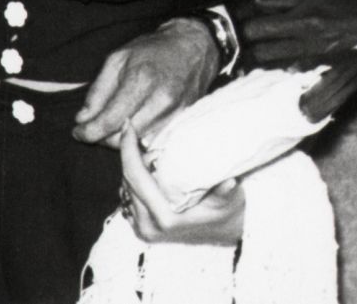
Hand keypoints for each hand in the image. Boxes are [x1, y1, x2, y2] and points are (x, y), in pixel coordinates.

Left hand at [73, 19, 215, 145]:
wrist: (194, 48)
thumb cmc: (152, 50)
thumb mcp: (117, 60)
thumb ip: (98, 91)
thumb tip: (83, 119)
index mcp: (141, 81)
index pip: (110, 121)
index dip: (89, 132)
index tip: (77, 132)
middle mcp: (160, 101)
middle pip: (123, 138)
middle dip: (101, 137)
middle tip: (91, 126)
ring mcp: (174, 114)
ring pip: (137, 143)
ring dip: (118, 139)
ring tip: (110, 124)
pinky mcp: (182, 122)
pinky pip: (152, 140)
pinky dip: (136, 137)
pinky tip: (129, 125)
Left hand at [118, 123, 243, 245]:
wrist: (226, 232)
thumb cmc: (227, 211)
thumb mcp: (229, 200)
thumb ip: (225, 191)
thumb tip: (230, 182)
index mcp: (165, 217)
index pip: (135, 175)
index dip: (128, 148)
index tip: (128, 125)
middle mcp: (148, 225)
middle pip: (127, 179)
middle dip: (132, 154)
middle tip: (144, 138)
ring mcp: (143, 229)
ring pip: (126, 187)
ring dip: (134, 167)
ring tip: (153, 156)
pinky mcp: (141, 228)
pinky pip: (128, 197)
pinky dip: (135, 180)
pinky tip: (146, 169)